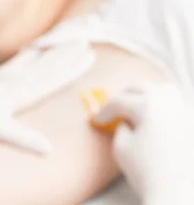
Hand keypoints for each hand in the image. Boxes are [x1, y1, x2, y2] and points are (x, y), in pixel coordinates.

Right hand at [94, 82, 193, 203]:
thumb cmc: (146, 171)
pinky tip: (157, 119)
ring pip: (165, 90)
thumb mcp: (121, 147)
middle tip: (114, 109)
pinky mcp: (193, 125)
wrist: (176, 193)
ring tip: (138, 107)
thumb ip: (121, 127)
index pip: (119, 101)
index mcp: (147, 106)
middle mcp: (169, 104)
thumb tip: (126, 121)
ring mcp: (185, 113)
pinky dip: (164, 107)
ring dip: (148, 95)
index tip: (97, 120)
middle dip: (124, 96)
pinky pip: (178, 106)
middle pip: (142, 88)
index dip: (104, 111)